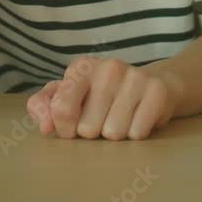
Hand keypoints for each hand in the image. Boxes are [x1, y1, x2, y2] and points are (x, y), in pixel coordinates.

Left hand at [26, 56, 179, 140]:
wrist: (150, 85)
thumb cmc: (101, 95)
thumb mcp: (68, 95)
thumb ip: (44, 107)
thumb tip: (45, 127)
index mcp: (81, 67)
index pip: (61, 110)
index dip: (65, 128)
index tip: (73, 126)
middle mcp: (107, 67)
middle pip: (88, 129)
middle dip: (94, 132)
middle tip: (104, 118)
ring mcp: (134, 76)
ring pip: (114, 134)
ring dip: (116, 134)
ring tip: (122, 117)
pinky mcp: (157, 91)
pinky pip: (137, 133)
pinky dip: (136, 133)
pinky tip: (138, 118)